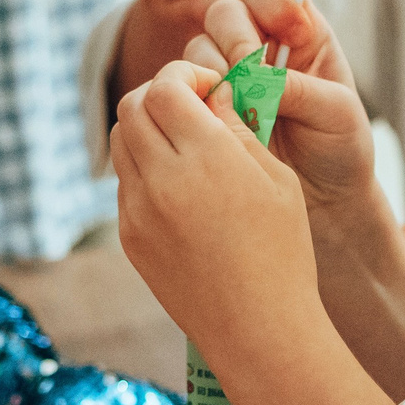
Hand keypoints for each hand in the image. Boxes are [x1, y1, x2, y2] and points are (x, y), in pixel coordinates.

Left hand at [113, 59, 326, 389]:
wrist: (258, 328)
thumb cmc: (283, 251)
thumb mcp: (276, 179)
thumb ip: (238, 126)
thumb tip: (213, 91)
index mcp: (207, 157)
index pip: (166, 86)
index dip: (187, 76)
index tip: (211, 89)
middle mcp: (162, 180)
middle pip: (133, 106)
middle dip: (162, 96)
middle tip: (194, 108)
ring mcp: (138, 211)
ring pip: (121, 142)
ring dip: (148, 129)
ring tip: (186, 146)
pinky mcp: (129, 238)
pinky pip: (126, 183)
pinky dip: (146, 168)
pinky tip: (182, 188)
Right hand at [183, 0, 376, 215]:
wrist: (322, 200)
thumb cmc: (340, 149)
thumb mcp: (338, 114)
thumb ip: (303, 88)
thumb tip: (258, 77)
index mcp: (299, 31)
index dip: (274, 0)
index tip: (295, 34)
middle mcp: (259, 44)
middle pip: (226, 9)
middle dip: (236, 36)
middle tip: (252, 73)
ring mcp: (227, 75)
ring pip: (199, 47)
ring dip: (216, 73)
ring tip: (244, 111)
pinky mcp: (205, 105)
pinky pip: (183, 87)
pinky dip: (197, 100)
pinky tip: (223, 125)